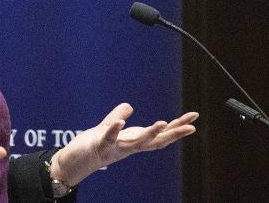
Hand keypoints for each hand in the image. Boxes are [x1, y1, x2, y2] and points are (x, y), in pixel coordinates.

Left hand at [49, 104, 197, 185]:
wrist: (74, 161)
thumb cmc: (93, 145)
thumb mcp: (107, 126)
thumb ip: (118, 116)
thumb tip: (129, 107)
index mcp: (133, 140)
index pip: (160, 134)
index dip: (177, 126)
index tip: (194, 118)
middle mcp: (129, 146)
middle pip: (156, 141)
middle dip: (174, 133)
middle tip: (192, 127)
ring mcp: (116, 148)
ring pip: (137, 142)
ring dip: (150, 133)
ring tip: (163, 123)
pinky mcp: (100, 146)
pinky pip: (108, 138)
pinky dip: (115, 130)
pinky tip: (121, 122)